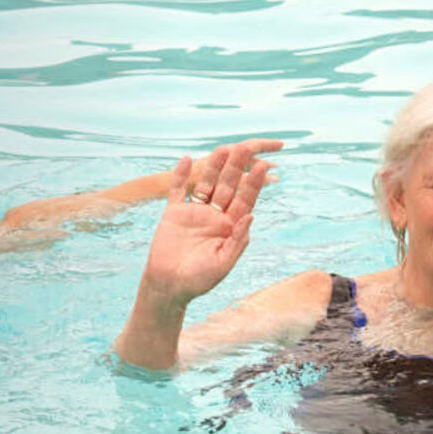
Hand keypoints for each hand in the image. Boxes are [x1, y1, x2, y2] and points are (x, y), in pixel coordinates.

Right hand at [138, 140, 279, 305]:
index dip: (254, 184)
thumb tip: (251, 216)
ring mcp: (194, 213)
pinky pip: (178, 191)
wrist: (169, 285)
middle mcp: (214, 216)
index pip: (245, 200)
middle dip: (236, 168)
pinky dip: (181, 176)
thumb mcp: (223, 263)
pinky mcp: (174, 213)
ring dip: (213, 167)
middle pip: (227, 187)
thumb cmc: (199, 280)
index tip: (263, 167)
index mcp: (229, 227)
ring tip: (221, 148)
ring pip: (206, 184)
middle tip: (244, 148)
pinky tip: (186, 160)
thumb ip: (238, 240)